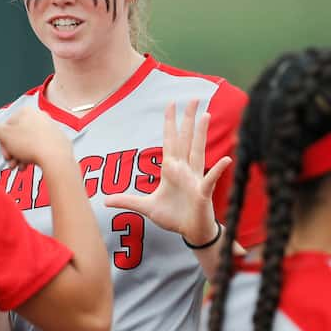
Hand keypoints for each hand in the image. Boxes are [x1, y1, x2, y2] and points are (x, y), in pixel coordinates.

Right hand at [0, 108, 71, 169]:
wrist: (55, 156)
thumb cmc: (32, 144)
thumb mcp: (4, 136)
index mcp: (26, 111)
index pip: (7, 125)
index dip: (2, 141)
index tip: (4, 151)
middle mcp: (39, 116)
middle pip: (18, 136)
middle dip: (12, 151)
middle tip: (10, 161)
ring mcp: (50, 128)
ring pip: (28, 143)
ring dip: (20, 156)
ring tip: (19, 166)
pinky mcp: (57, 140)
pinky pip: (40, 148)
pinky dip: (33, 156)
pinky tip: (28, 165)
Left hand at [104, 100, 231, 244]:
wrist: (190, 232)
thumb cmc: (172, 217)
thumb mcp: (146, 207)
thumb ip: (128, 201)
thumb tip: (105, 200)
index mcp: (171, 170)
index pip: (170, 142)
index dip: (170, 124)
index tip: (171, 104)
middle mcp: (185, 170)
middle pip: (186, 140)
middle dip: (188, 120)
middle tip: (194, 99)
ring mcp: (195, 179)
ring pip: (198, 152)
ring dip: (201, 134)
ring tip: (206, 115)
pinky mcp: (203, 192)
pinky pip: (210, 179)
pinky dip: (218, 170)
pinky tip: (226, 160)